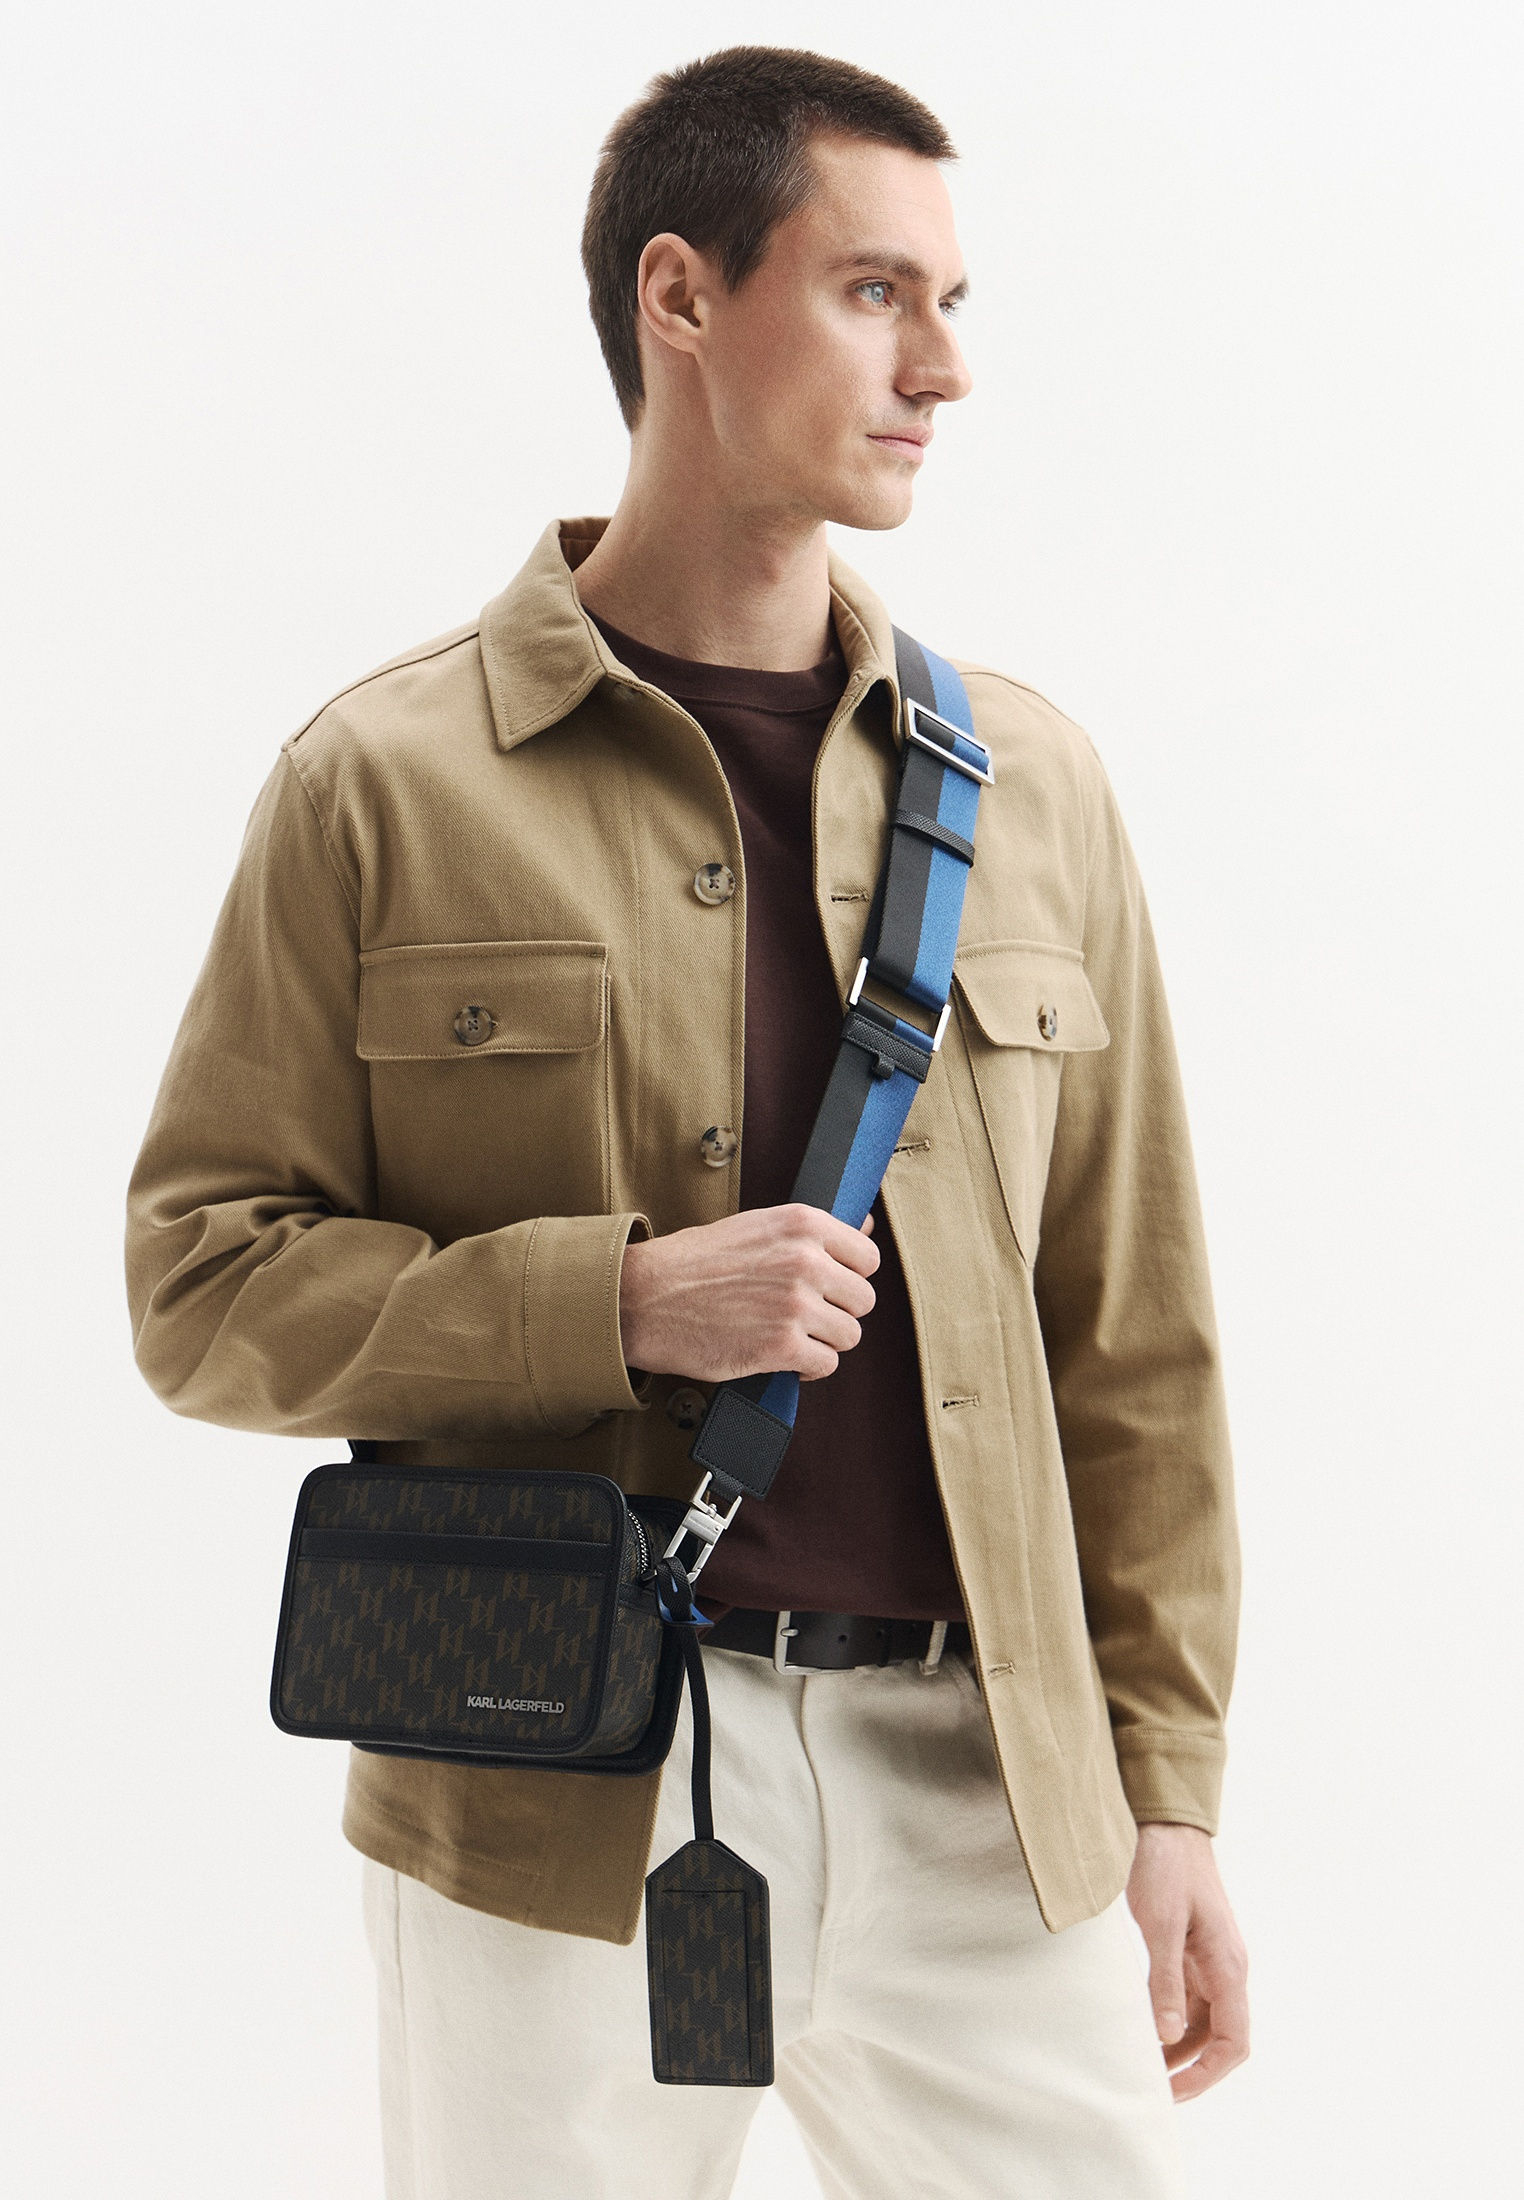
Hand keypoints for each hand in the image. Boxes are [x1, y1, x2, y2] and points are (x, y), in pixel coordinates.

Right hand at [619, 1203, 878, 1382]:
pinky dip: (808, 1368)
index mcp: (802, 1223)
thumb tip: (866, 1224)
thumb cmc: (692, 1262)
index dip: (850, 1276)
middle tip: (806, 1316)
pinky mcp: (782, 1347)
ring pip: (849, 1335)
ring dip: (824, 1341)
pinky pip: (825, 1364)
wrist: (644, 1297)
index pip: (868, 1256)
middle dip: (838, 1312)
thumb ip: (812, 1231)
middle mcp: (805, 1261)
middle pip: (863, 1300)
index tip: (831, 1286)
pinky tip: (784, 1359)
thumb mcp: (756, 1226)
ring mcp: (795, 1305)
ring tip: (792, 1337)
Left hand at [1125, 1823, 1248, 2100]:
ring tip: (1142, 2064)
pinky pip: (1186, 1996)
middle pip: (1220, 2037)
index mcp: (1228, 1965)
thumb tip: (1169, 2036)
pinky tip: (1142, 2025)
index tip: (1173, 2092)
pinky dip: (1169, 2018)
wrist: (1164, 1820)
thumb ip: (1166, 1980)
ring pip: (1202, 2020)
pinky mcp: (1189, 1947)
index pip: (1234, 2041)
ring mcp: (1208, 1958)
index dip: (1208, 2074)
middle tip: (1151, 2089)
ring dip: (1178, 2046)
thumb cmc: (1165, 1866)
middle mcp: (1225, 1967)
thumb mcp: (1160, 1923)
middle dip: (1191, 2068)